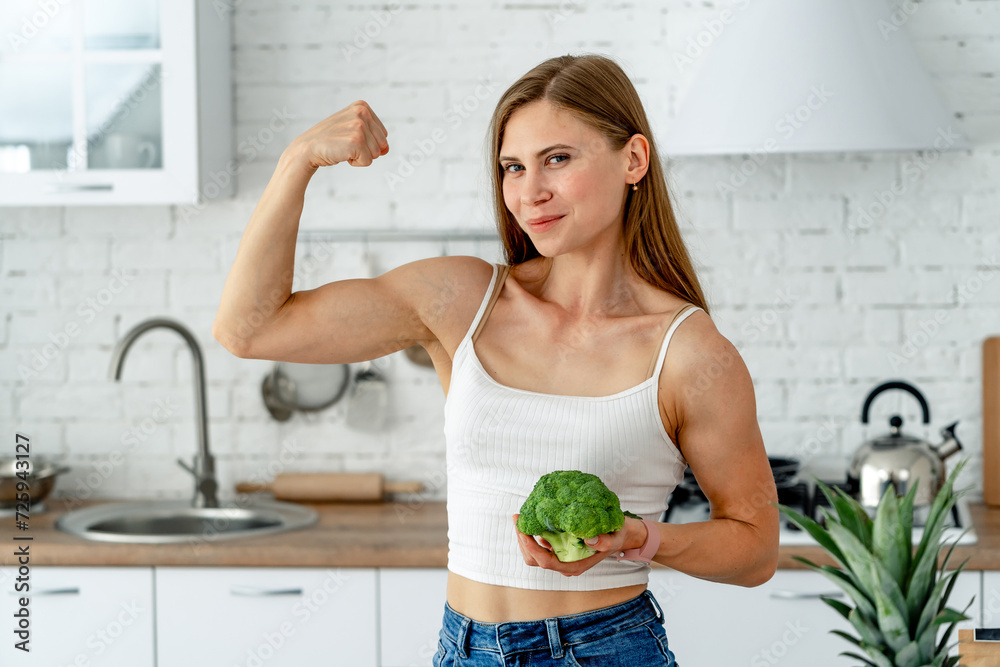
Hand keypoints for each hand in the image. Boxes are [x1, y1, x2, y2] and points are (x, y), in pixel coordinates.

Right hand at [290, 100, 388, 169]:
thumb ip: (374, 136)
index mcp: (362, 106)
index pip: (383, 134)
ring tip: (342, 147)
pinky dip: (355, 163)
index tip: (348, 136)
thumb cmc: (330, 140)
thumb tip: (386, 149)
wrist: (307, 148)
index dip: (368, 141)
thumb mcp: (352, 129)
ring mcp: (359, 126)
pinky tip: (341, 154)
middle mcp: (361, 112)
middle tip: (345, 144)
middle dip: (366, 150)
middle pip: (382, 143)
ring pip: (376, 154)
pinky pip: (368, 161)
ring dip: (360, 156)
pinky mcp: (356, 141)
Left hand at [512, 514, 644, 576]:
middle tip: (518, 519)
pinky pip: (539, 545)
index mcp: (574, 566)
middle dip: (522, 541)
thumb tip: (589, 538)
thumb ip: (603, 541)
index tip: (524, 531)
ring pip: (534, 554)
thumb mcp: (613, 538)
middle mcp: (564, 564)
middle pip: (534, 559)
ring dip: (524, 537)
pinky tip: (531, 520)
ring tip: (520, 518)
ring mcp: (560, 557)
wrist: (620, 535)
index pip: (546, 562)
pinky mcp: (559, 549)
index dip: (532, 548)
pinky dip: (532, 535)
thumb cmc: (616, 537)